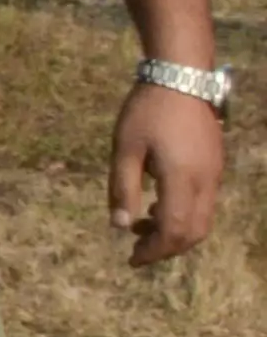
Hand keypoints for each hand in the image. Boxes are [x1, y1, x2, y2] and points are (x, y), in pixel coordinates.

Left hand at [114, 83, 224, 265]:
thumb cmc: (146, 111)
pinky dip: (184, 215)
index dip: (154, 251)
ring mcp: (215, 174)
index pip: (174, 231)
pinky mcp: (215, 166)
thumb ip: (123, 189)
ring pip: (203, 220)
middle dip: (166, 247)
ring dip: (175, 232)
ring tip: (142, 225)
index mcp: (182, 179)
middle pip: (194, 232)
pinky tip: (158, 205)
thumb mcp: (125, 149)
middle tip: (137, 249)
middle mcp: (206, 182)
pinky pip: (205, 204)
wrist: (181, 78)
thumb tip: (120, 226)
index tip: (132, 259)